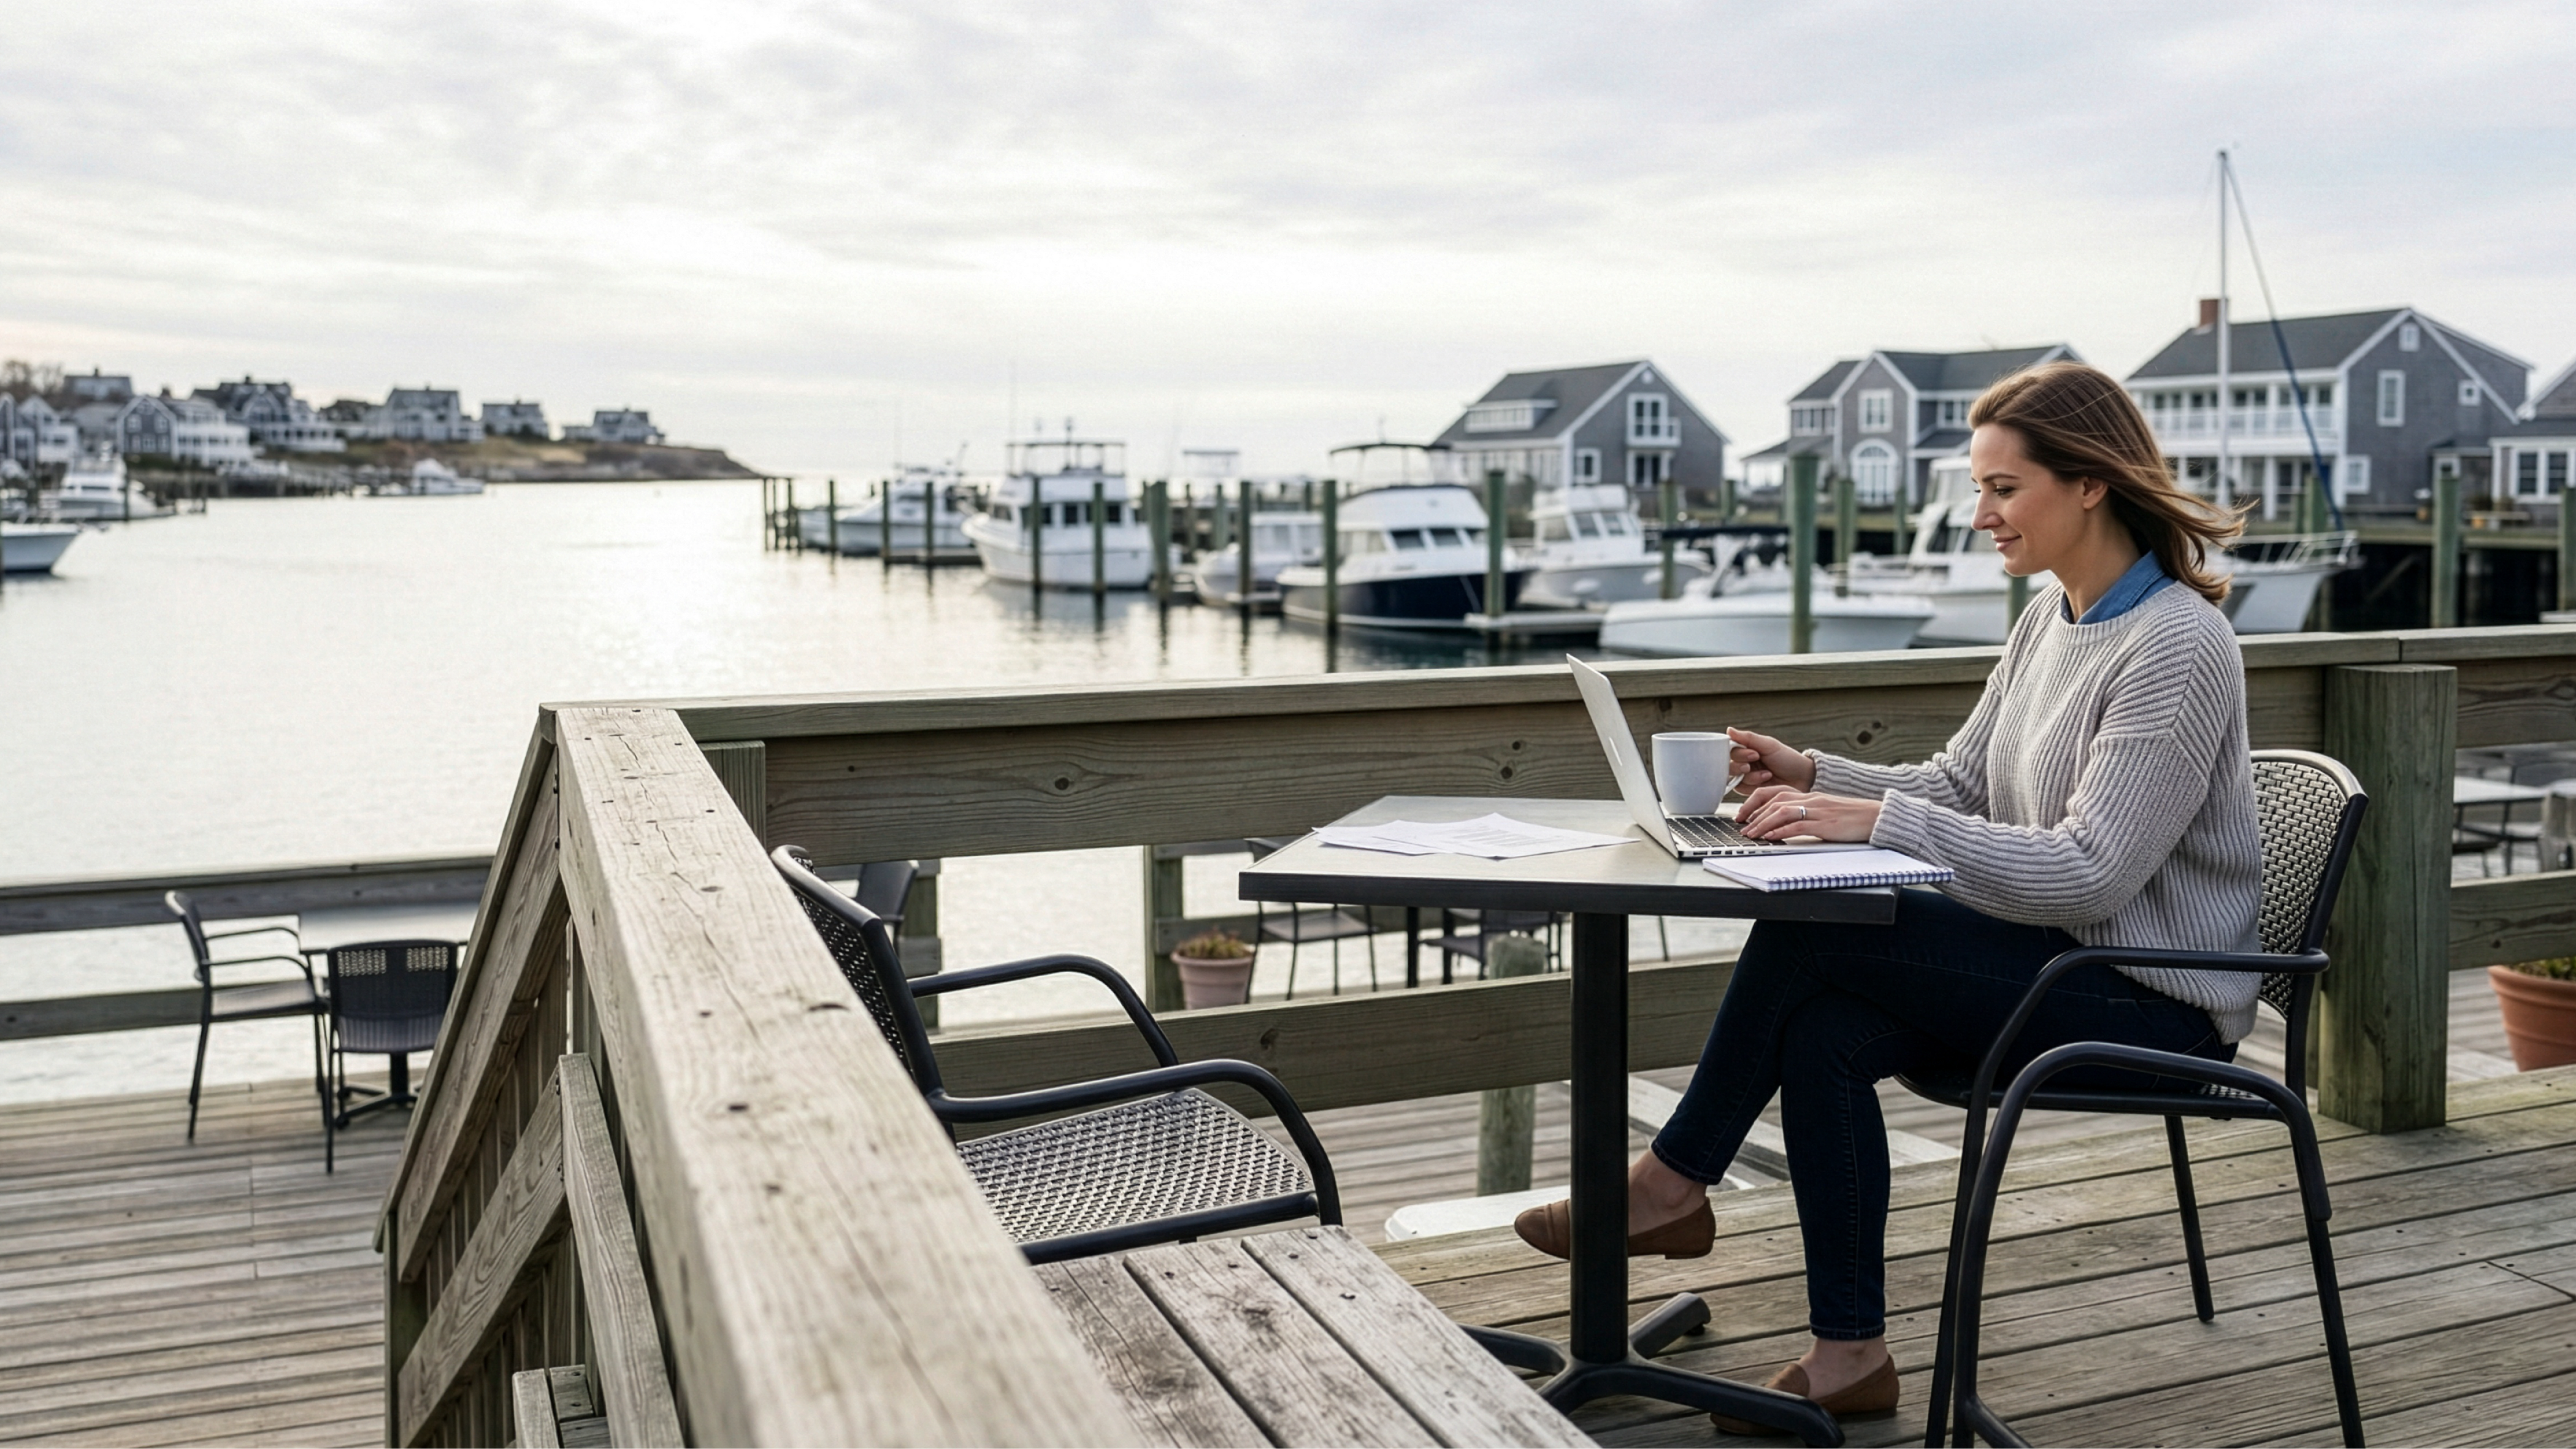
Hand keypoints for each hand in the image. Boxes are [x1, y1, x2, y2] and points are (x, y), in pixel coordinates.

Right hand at [1728, 728, 1813, 794]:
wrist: (1802, 778)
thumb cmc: (1787, 759)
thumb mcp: (1769, 745)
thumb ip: (1748, 738)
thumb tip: (1728, 730)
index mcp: (1747, 749)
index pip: (1730, 750)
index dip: (1738, 753)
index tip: (1753, 753)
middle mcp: (1744, 762)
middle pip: (1728, 764)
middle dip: (1741, 764)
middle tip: (1755, 762)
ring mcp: (1746, 777)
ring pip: (1733, 777)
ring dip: (1749, 775)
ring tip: (1766, 774)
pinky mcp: (1749, 790)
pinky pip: (1739, 788)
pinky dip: (1751, 783)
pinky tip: (1766, 779)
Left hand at [1738, 786, 1880, 842]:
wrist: (1876, 816)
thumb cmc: (1852, 817)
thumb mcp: (1825, 812)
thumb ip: (1806, 815)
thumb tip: (1786, 825)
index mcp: (1810, 795)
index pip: (1776, 793)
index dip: (1756, 803)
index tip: (1744, 814)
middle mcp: (1811, 799)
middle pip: (1775, 800)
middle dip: (1754, 813)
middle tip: (1741, 826)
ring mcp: (1818, 810)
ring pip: (1782, 812)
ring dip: (1763, 823)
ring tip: (1751, 834)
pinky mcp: (1825, 824)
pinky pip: (1798, 826)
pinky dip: (1781, 832)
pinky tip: (1771, 838)